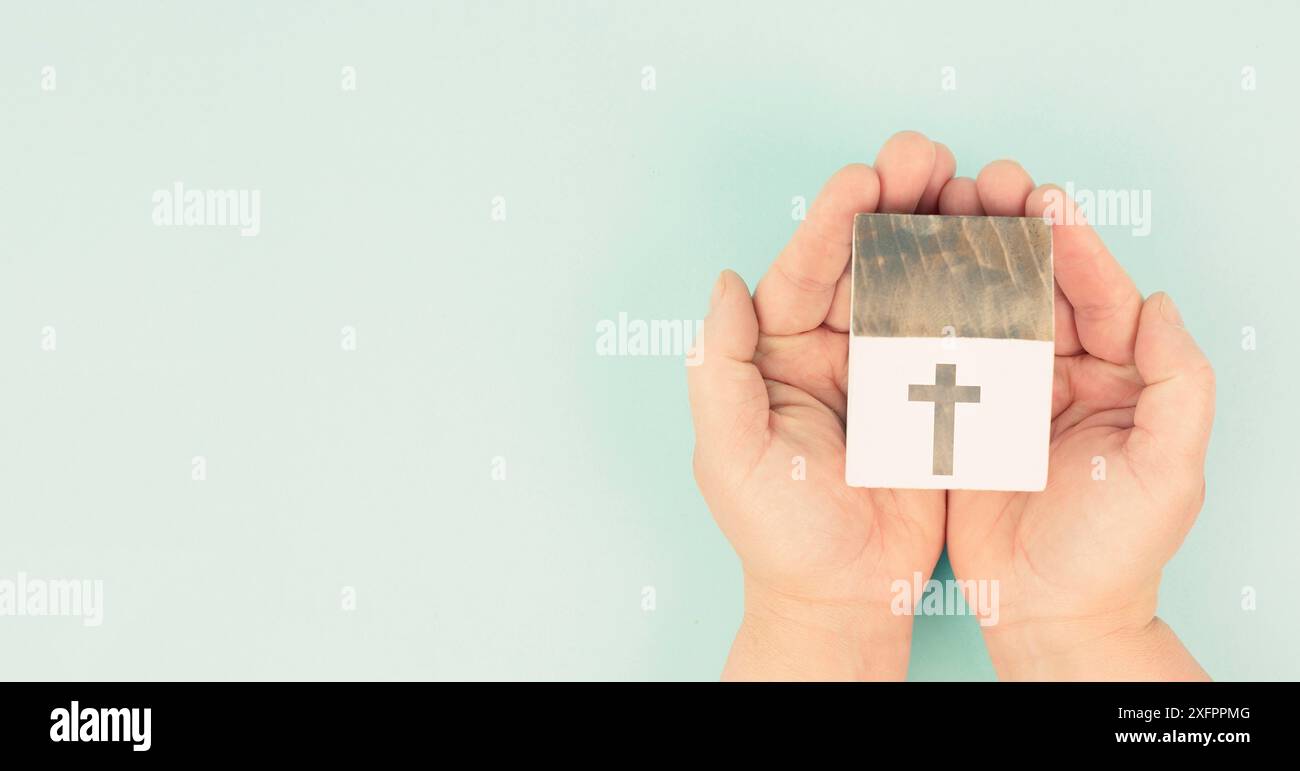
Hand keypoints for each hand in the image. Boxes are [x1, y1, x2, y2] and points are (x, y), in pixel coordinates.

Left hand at [687, 132, 957, 679]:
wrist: (841, 595)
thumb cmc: (776, 532)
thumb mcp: (729, 454)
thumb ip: (717, 368)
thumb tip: (726, 283)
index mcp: (779, 352)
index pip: (803, 270)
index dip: (830, 221)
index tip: (862, 180)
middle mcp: (833, 346)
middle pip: (866, 258)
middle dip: (897, 202)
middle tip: (929, 155)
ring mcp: (889, 365)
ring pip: (920, 279)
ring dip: (947, 228)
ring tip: (980, 183)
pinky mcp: (940, 390)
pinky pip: (964, 326)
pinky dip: (988, 285)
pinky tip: (1011, 246)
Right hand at [939, 162, 1214, 679]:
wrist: (1052, 614)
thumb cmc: (1117, 550)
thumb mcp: (1170, 471)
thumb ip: (1178, 384)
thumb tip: (1160, 303)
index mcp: (1116, 375)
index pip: (1098, 294)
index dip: (1073, 245)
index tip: (1044, 198)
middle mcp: (1060, 371)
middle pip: (1033, 284)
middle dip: (1007, 230)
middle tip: (980, 180)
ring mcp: (1005, 389)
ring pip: (981, 305)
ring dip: (959, 255)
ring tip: (934, 205)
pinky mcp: (956, 413)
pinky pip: (938, 351)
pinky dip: (917, 309)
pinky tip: (896, 270)